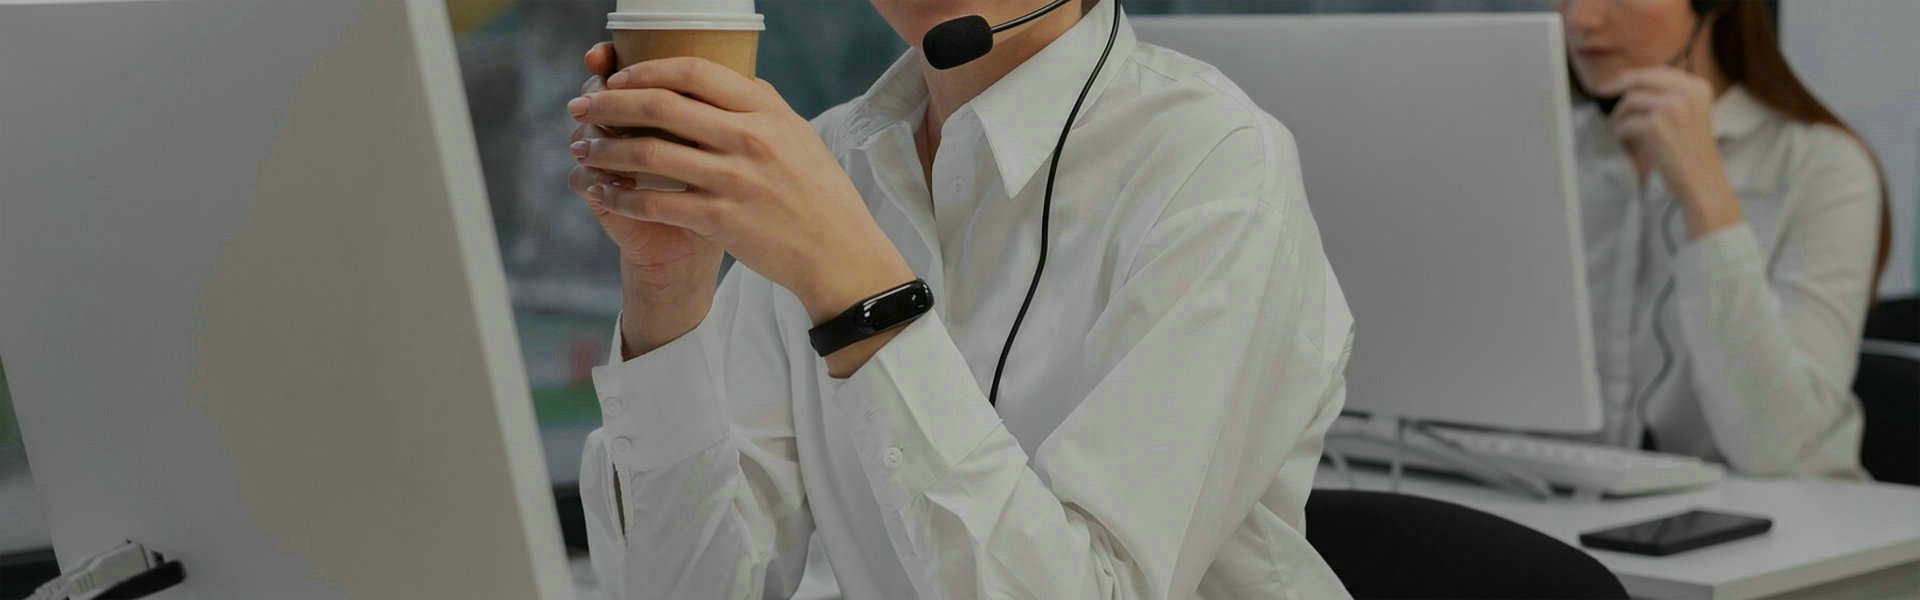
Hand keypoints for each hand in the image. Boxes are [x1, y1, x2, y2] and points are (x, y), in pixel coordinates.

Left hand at [568, 57, 914, 329]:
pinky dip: (621, 196)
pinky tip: (605, 193)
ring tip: (584, 148)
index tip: (617, 77)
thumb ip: (759, 105)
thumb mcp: (799, 135)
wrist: (838, 253)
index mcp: (766, 112)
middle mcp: (749, 140)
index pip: (695, 72)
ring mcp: (733, 181)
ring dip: (606, 149)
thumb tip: (722, 79)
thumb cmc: (819, 192)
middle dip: (610, 103)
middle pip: (662, 106)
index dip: (646, 69)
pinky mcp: (720, 220)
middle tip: (581, 106)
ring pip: (649, 153)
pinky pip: (655, 202)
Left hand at [1596, 67, 1742, 235]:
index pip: (1659, 71)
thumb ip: (1671, 96)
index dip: (1634, 76)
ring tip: (1617, 127)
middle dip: (1617, 83)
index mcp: (1698, 88)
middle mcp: (1687, 93)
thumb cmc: (1692, 152)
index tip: (1616, 81)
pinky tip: (1621, 137)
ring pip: (1630, 99)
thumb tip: (1634, 85)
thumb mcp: (1690, 114)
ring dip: (1619, 114)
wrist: (1702, 180)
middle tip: (1601, 90)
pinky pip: (1625, 122)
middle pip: (1642, 77)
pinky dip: (1619, 130)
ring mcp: (1672, 107)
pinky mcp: (1656, 125)